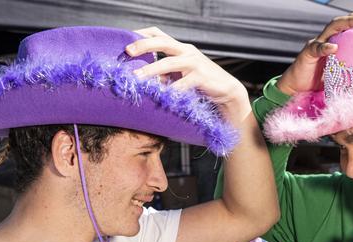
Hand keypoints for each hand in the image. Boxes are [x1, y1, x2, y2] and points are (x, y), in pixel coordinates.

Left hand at [126, 27, 250, 121]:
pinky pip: (182, 83)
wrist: (227, 90)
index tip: (126, 41)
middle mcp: (187, 51)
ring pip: (169, 62)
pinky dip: (170, 89)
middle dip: (143, 45)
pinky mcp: (201, 76)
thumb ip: (164, 74)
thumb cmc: (201, 83)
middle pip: (162, 41)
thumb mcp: (181, 75)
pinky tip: (161, 96)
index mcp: (180, 48)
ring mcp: (195, 62)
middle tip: (128, 52)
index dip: (141, 35)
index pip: (158, 34)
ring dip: (151, 70)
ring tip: (137, 78)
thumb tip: (143, 79)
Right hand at [276, 9, 352, 95]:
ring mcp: (317, 44)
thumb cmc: (319, 82)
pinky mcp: (307, 54)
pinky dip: (325, 47)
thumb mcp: (341, 74)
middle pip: (345, 21)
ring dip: (349, 23)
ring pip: (333, 28)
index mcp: (336, 41)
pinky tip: (334, 48)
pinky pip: (316, 48)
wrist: (296, 90)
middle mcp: (327, 38)